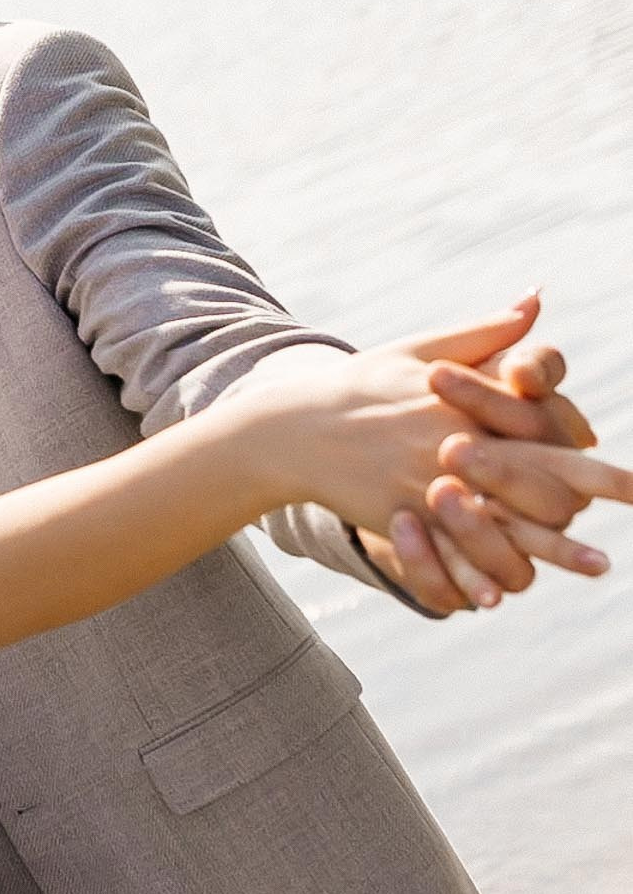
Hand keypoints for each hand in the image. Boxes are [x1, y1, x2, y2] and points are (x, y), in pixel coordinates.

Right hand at [244, 301, 631, 602]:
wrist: (293, 425)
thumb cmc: (363, 383)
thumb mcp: (422, 348)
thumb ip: (485, 333)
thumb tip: (537, 300)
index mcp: (466, 405)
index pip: (545, 431)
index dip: (593, 456)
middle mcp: (451, 445)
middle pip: (536, 480)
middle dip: (590, 496)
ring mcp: (424, 485)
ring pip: (501, 524)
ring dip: (554, 549)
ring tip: (600, 564)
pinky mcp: (397, 515)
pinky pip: (445, 552)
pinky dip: (476, 575)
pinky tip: (505, 593)